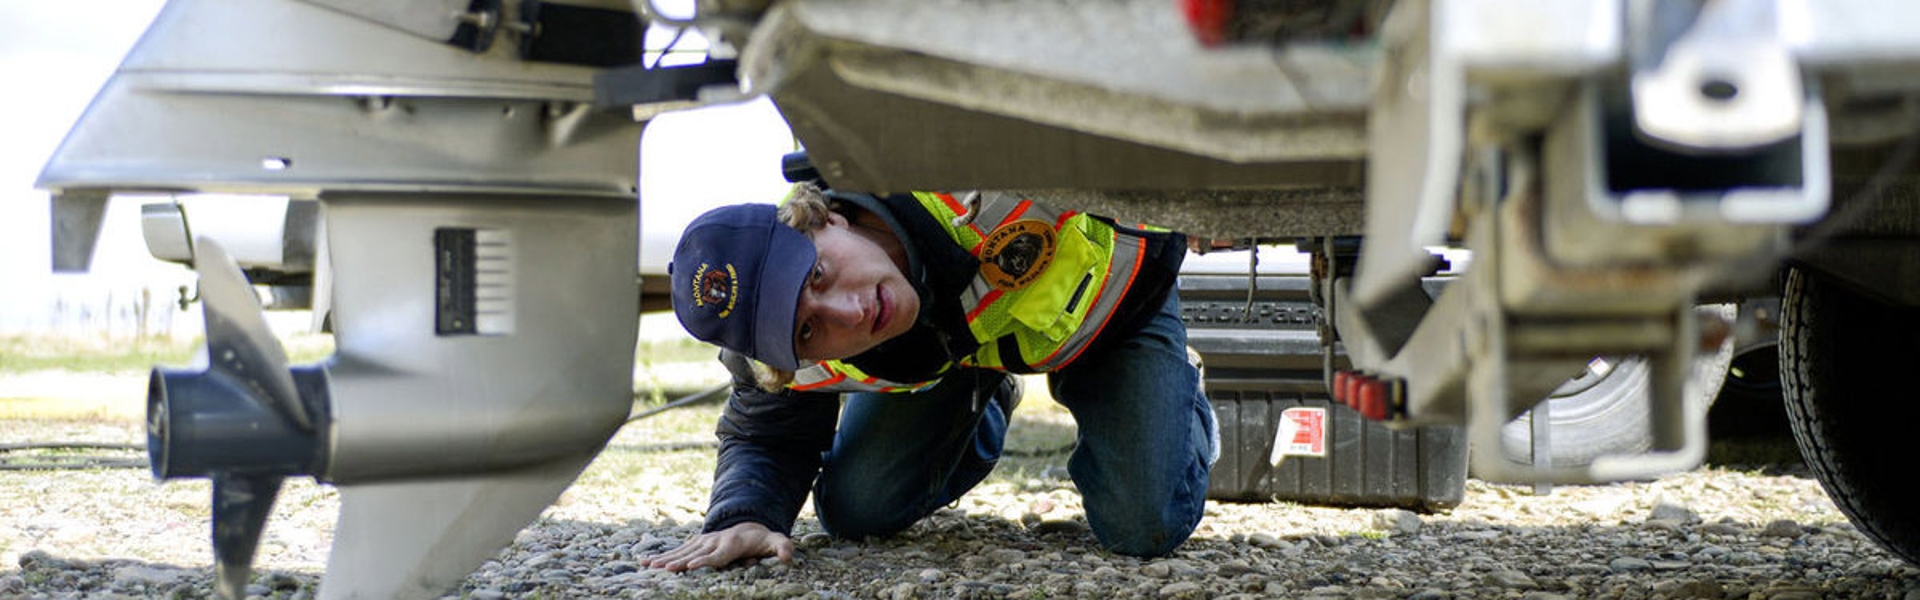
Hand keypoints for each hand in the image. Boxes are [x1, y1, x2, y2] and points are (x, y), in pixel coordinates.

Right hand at [643, 522, 793, 571]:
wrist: (749, 525)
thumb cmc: (762, 539)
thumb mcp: (776, 541)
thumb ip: (782, 547)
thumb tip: (787, 557)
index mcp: (731, 544)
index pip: (717, 555)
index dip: (705, 560)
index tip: (692, 565)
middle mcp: (714, 541)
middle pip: (694, 553)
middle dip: (679, 561)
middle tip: (663, 569)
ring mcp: (703, 542)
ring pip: (682, 551)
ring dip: (665, 559)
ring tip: (649, 566)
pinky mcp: (695, 544)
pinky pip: (677, 550)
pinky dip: (661, 556)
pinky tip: (645, 562)